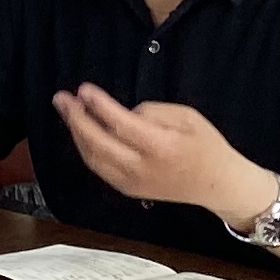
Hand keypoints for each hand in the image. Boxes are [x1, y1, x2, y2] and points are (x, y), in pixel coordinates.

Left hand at [52, 86, 271, 223]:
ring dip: (75, 132)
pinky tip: (80, 130)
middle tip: (61, 98)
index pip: (121, 125)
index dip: (99, 106)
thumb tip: (121, 113)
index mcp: (161, 147)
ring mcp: (132, 183)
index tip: (83, 89)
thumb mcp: (186, 116)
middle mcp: (142, 168)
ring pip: (92, 157)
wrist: (217, 185)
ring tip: (66, 109)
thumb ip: (152, 111)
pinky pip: (98, 167)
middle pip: (98, 143)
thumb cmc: (206, 145)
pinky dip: (85, 147)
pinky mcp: (127, 190)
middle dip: (75, 118)